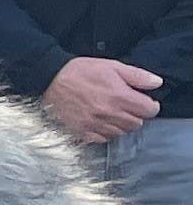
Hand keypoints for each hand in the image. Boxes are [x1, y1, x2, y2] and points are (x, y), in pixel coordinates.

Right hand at [45, 55, 162, 143]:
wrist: (48, 80)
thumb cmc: (78, 71)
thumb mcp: (111, 66)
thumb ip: (137, 75)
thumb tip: (156, 83)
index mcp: (120, 96)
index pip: (149, 111)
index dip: (149, 105)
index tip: (143, 101)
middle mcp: (109, 114)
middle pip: (137, 124)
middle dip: (135, 115)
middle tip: (125, 106)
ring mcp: (95, 125)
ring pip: (121, 133)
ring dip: (120, 124)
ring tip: (111, 113)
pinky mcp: (82, 133)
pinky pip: (103, 139)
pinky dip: (105, 132)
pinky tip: (100, 122)